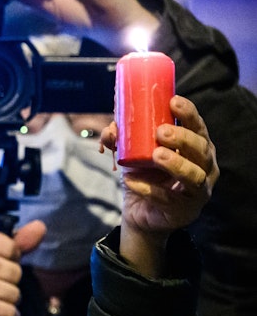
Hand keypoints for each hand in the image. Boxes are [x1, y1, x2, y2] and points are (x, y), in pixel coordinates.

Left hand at [99, 96, 217, 275]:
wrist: (140, 213)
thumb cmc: (145, 176)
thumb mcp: (133, 155)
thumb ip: (121, 140)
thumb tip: (110, 129)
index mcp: (196, 148)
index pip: (198, 128)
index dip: (189, 114)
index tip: (173, 102)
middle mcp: (204, 168)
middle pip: (202, 150)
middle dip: (183, 139)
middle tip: (161, 131)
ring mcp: (198, 190)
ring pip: (194, 176)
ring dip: (176, 163)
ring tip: (156, 155)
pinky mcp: (184, 210)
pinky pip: (168, 199)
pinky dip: (149, 189)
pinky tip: (131, 181)